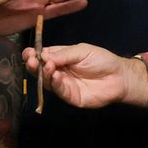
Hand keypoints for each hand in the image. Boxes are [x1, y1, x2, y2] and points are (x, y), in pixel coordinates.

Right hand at [25, 43, 147, 108]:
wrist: (119, 77)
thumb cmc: (102, 60)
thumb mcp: (82, 51)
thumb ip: (63, 54)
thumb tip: (44, 56)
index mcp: (60, 57)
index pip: (42, 56)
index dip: (33, 54)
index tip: (28, 53)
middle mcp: (59, 71)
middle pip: (40, 69)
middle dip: (33, 65)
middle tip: (32, 60)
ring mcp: (63, 84)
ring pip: (46, 81)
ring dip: (44, 74)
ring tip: (47, 66)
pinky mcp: (70, 97)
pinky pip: (59, 91)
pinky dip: (55, 83)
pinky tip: (56, 76)